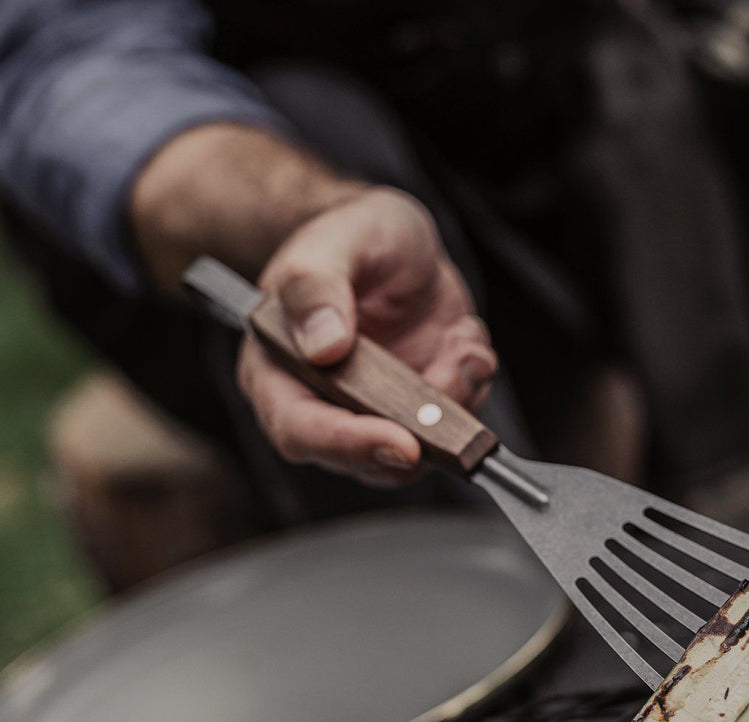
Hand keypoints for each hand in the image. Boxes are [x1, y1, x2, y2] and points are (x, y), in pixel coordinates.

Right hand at [239, 187, 496, 487]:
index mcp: (278, 369)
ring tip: (458, 342)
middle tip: (453, 376)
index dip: (349, 444)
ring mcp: (372, 412)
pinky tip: (461, 339)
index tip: (401, 442)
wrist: (394, 240)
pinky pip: (453, 426)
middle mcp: (321, 403)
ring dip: (454, 404)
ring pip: (415, 455)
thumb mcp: (335, 240)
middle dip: (418, 432)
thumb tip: (324, 346)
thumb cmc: (350, 237)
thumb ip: (317, 286)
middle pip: (361, 458)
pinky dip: (470, 385)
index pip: (300, 429)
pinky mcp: (416, 411)